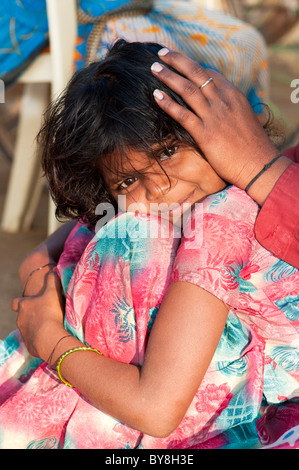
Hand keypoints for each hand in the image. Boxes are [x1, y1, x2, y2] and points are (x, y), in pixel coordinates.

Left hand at [11, 270, 65, 359]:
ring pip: (27, 329)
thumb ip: (52, 280)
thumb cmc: (49, 312)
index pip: (15, 303)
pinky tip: (49, 337)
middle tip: (43, 314)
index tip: (27, 302)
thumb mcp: (53, 292)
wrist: (49, 337)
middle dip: (31, 316)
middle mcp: (20, 319)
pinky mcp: (29, 345)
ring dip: (35, 327)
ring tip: (48, 327)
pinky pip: (34, 340)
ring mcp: (23, 333)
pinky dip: (39, 339)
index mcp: (24, 306)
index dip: (20, 302)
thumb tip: (52, 270)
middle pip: (22, 317)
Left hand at [151, 49, 282, 190]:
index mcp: (233, 95)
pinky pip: (182, 114)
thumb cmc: (252, 146)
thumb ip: (230, 109)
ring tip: (154, 68)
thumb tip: (218, 109)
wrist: (259, 164)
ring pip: (187, 89)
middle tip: (161, 52)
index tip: (179, 62)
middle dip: (177, 60)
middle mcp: (223, 100)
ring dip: (168, 76)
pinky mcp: (205, 133)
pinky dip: (168, 103)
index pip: (210, 74)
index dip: (192, 66)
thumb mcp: (243, 119)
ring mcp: (213, 115)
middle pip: (196, 73)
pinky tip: (156, 95)